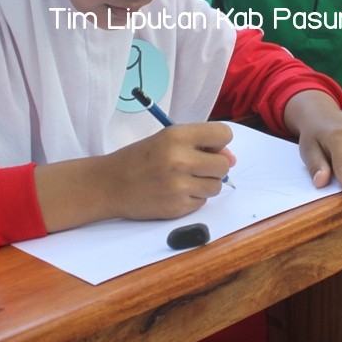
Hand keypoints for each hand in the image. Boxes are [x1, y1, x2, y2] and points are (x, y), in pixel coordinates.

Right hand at [34, 122, 233, 230]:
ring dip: (205, 183)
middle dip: (214, 166)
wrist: (110, 185)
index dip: (220, 141)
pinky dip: (193, 198)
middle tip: (197, 166)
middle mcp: (180, 160)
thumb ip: (200, 144)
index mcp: (177, 136)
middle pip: (224, 164)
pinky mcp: (177, 208)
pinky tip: (175, 192)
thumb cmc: (141, 158)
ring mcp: (179, 186)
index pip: (223, 134)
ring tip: (184, 180)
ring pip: (216, 186)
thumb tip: (231, 159)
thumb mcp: (167, 140)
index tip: (210, 146)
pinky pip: (202, 202)